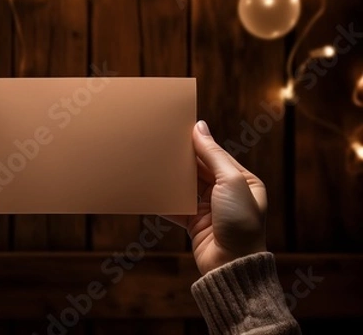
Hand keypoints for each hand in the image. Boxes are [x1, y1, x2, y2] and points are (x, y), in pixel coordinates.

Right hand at [165, 121, 266, 274]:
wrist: (231, 266)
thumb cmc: (240, 223)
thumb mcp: (231, 182)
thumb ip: (214, 155)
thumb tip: (200, 128)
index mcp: (243, 181)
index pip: (217, 155)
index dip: (199, 143)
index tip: (179, 130)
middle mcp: (227, 193)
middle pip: (200, 169)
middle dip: (183, 160)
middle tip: (162, 145)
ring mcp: (210, 208)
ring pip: (187, 186)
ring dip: (173, 178)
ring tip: (154, 163)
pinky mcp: (195, 222)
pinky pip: (176, 205)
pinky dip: (165, 199)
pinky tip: (152, 189)